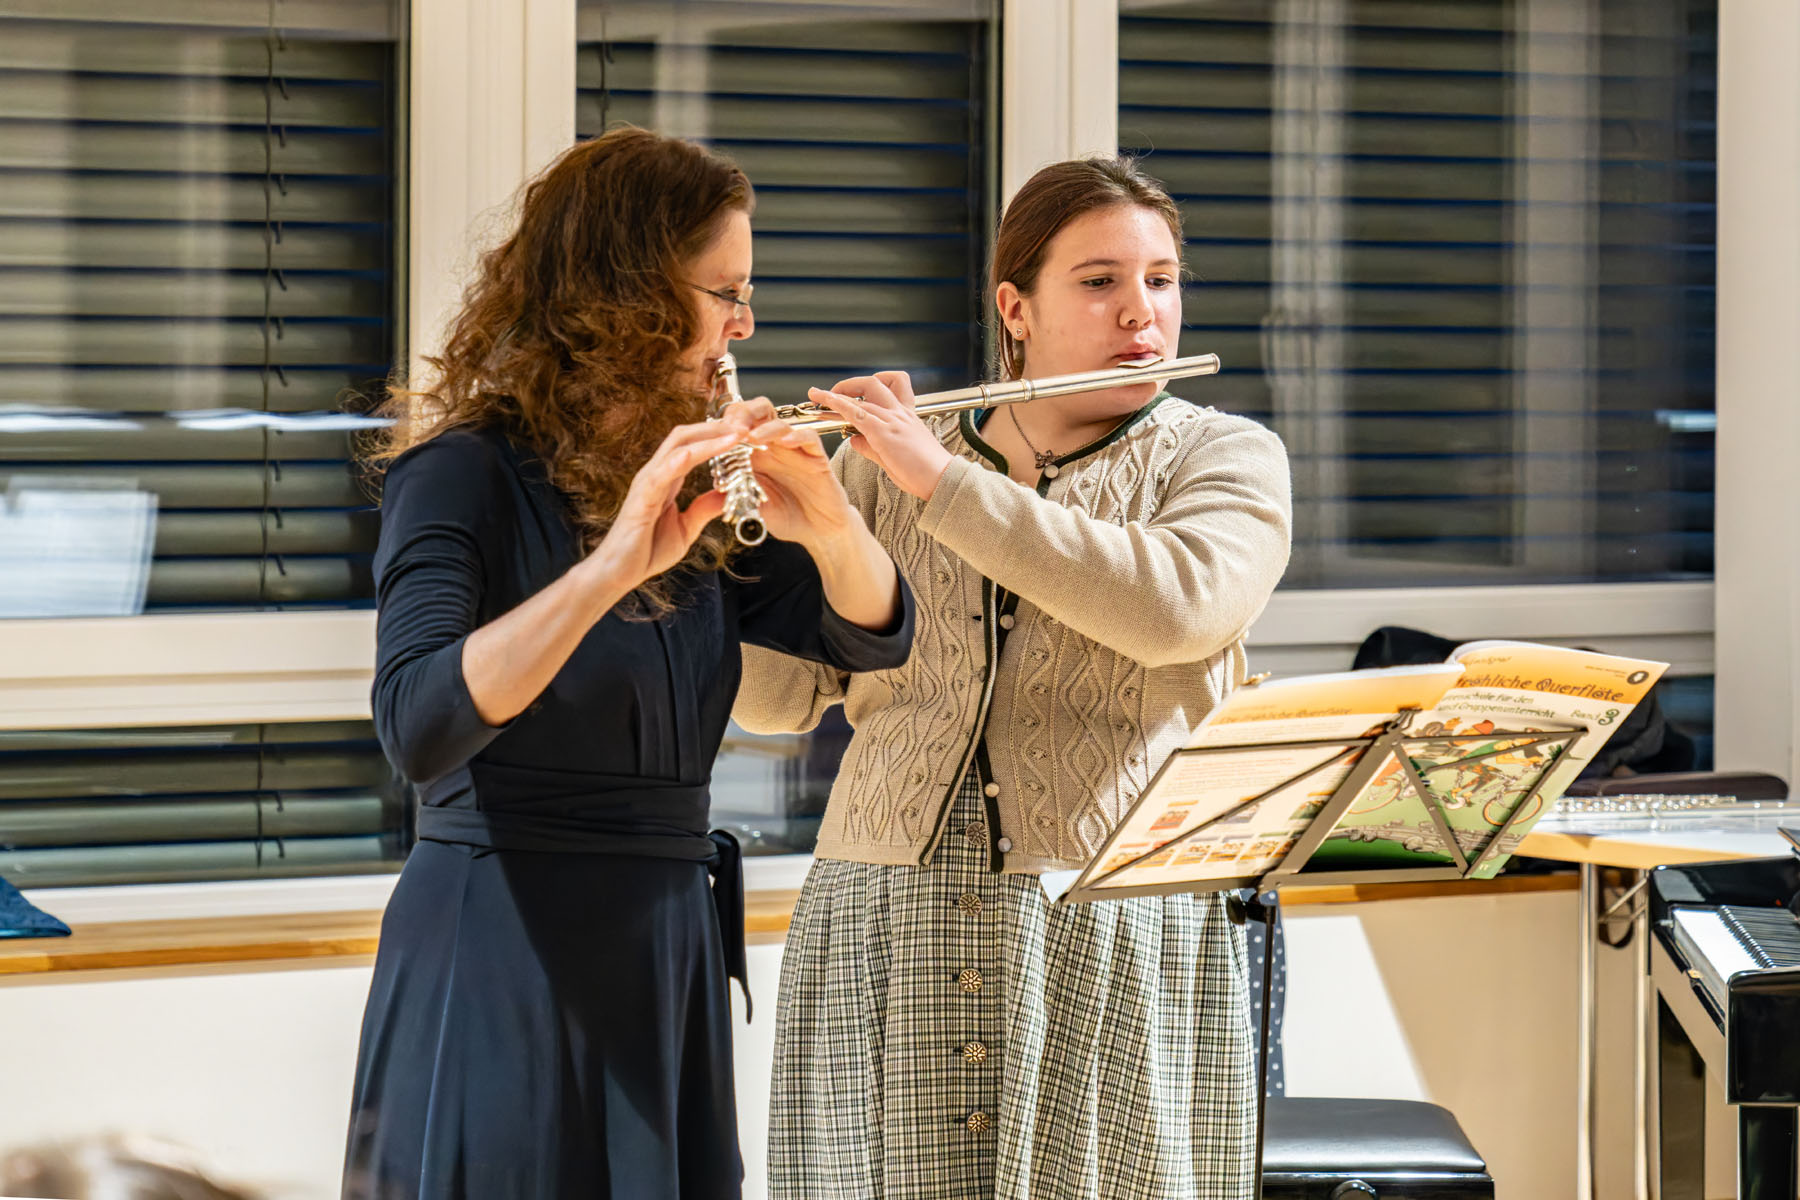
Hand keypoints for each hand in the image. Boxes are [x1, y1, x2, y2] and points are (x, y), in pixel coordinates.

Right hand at [584, 418, 741, 589]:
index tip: (745, 434)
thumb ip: (703, 509)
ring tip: (735, 435)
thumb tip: (724, 495)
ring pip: (678, 447)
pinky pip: (661, 473)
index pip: (693, 446)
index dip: (718, 436)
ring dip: (708, 438)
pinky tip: (697, 454)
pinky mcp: (641, 498)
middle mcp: (656, 474)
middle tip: (745, 425)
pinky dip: (680, 460)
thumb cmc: (647, 550)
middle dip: (717, 428)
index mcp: (667, 479)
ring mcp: (647, 483)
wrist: (619, 573)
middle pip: (686, 436)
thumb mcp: (687, 528)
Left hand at [728, 397, 860, 551]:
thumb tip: (715, 488)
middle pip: (760, 411)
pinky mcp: (817, 458)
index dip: (726, 423)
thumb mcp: (754, 506)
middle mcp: (775, 447)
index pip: (739, 424)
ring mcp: (797, 450)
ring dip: (765, 427)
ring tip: (751, 437)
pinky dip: (797, 436)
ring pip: (782, 423)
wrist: (818, 532)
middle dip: (744, 413)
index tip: (713, 434)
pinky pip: (809, 438)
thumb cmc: (787, 516)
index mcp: (756, 453)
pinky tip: (784, 443)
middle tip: (733, 427)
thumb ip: (737, 495)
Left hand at [806, 371, 954, 499]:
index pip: (890, 388)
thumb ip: (871, 446)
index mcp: (906, 416)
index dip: (867, 388)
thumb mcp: (892, 456)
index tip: (851, 393)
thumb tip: (853, 439)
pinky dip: (838, 404)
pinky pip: (857, 412)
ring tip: (818, 395)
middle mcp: (900, 413)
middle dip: (850, 385)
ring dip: (836, 393)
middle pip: (874, 383)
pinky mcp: (884, 432)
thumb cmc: (924, 471)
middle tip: (833, 394)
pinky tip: (825, 402)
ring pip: (861, 395)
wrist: (941, 479)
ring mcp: (892, 420)